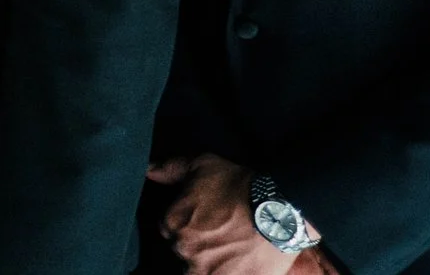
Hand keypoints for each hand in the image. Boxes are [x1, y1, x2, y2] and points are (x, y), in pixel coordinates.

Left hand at [148, 154, 328, 274]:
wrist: (281, 209)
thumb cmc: (240, 185)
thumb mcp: (202, 165)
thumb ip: (170, 169)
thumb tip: (149, 171)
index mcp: (173, 224)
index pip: (169, 230)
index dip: (186, 224)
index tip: (204, 221)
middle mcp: (185, 250)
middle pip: (185, 252)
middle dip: (199, 245)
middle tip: (220, 236)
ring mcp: (210, 271)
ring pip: (201, 270)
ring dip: (212, 263)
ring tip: (229, 252)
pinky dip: (229, 272)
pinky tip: (238, 264)